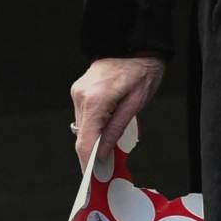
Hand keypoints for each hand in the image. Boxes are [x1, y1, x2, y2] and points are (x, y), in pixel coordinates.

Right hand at [70, 55, 165, 169]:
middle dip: (93, 153)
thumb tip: (102, 153)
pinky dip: (95, 125)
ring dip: (95, 138)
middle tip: (106, 168)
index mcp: (95, 99)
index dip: (87, 162)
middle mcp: (81, 96)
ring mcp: (78, 92)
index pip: (85, 141)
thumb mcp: (136, 103)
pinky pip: (85, 115)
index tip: (92, 178)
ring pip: (83, 127)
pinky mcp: (80, 90)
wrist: (134, 43)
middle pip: (82, 135)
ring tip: (111, 147)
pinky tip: (107, 129)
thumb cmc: (142, 69)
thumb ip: (116, 129)